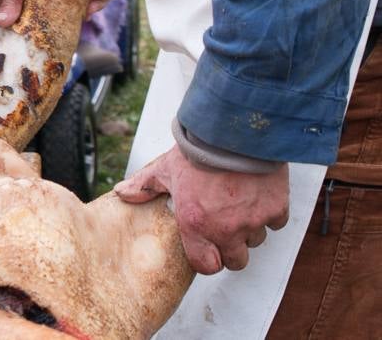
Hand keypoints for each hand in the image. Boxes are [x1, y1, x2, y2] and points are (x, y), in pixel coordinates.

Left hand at [114, 146, 289, 274]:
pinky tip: (257, 194)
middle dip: (231, 248)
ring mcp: (252, 220)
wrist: (232, 131)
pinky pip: (275, 222)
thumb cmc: (198, 150)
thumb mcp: (165, 168)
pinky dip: (269, 211)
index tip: (208, 247)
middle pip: (236, 261)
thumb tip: (121, 193)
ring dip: (249, 227)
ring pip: (255, 240)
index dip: (208, 259)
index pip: (207, 266)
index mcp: (195, 224)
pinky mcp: (275, 208)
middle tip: (225, 226)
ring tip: (239, 203)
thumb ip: (144, 185)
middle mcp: (226, 229)